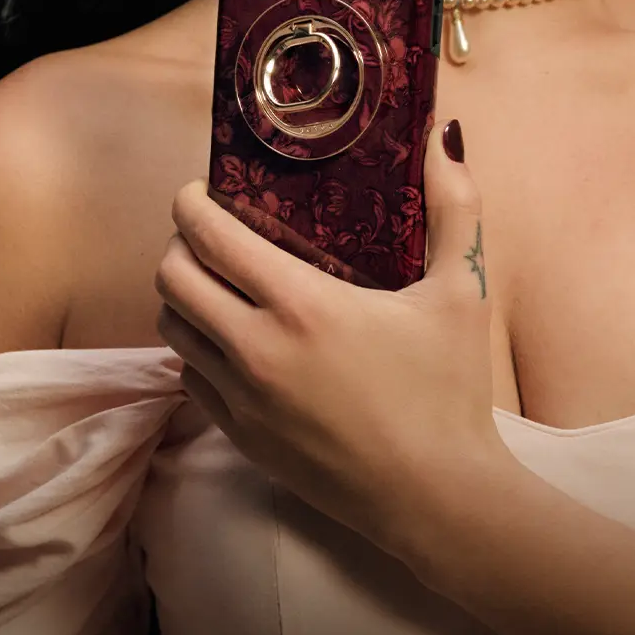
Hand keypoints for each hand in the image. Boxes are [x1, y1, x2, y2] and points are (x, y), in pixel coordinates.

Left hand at [156, 121, 511, 558]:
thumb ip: (454, 207)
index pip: (208, 236)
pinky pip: (191, 379)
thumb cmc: (450, 392)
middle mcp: (255, 349)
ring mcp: (242, 400)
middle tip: (210, 235)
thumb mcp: (463, 293)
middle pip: (171, 278)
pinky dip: (197, 349)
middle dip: (180, 245)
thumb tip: (446, 136)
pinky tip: (232, 342)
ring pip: (172, 330)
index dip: (190, 203)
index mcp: (301, 305)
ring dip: (182, 297)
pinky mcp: (242, 438)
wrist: (437, 498)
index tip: (201, 190)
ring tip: (216, 284)